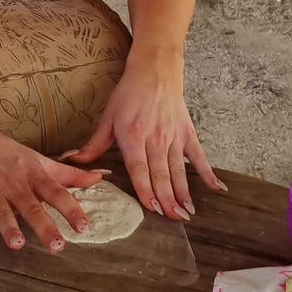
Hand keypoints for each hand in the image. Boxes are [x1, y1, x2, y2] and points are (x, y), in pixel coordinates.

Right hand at [0, 125, 105, 251]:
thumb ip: (69, 174)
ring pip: (2, 211)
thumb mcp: (40, 161)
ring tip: (17, 244)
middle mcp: (15, 185)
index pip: (56, 193)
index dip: (70, 209)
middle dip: (43, 225)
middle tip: (57, 245)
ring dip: (9, 227)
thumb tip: (98, 177)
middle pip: (31, 207)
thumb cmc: (12, 155)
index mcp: (34, 176)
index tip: (84, 226)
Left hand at [67, 50, 226, 219]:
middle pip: (161, 174)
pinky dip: (208, 172)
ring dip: (184, 192)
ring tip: (188, 212)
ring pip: (179, 170)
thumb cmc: (128, 95)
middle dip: (167, 199)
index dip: (146, 188)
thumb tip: (74, 160)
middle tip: (174, 219)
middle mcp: (155, 139)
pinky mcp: (187, 133)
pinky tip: (217, 188)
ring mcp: (174, 137)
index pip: (139, 168)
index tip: (152, 208)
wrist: (153, 72)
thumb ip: (94, 143)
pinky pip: (199, 156)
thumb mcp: (107, 117)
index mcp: (133, 136)